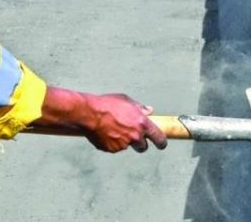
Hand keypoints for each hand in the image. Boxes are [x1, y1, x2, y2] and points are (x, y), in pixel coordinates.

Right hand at [34, 87, 166, 152]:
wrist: (89, 114)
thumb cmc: (108, 104)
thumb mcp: (128, 101)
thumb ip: (140, 108)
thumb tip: (149, 111)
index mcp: (142, 124)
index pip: (159, 138)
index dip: (162, 142)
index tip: (162, 144)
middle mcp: (135, 136)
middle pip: (143, 147)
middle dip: (140, 144)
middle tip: (134, 137)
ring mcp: (123, 144)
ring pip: (127, 146)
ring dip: (124, 141)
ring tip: (114, 129)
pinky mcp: (111, 149)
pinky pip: (115, 147)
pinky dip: (112, 143)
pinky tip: (106, 133)